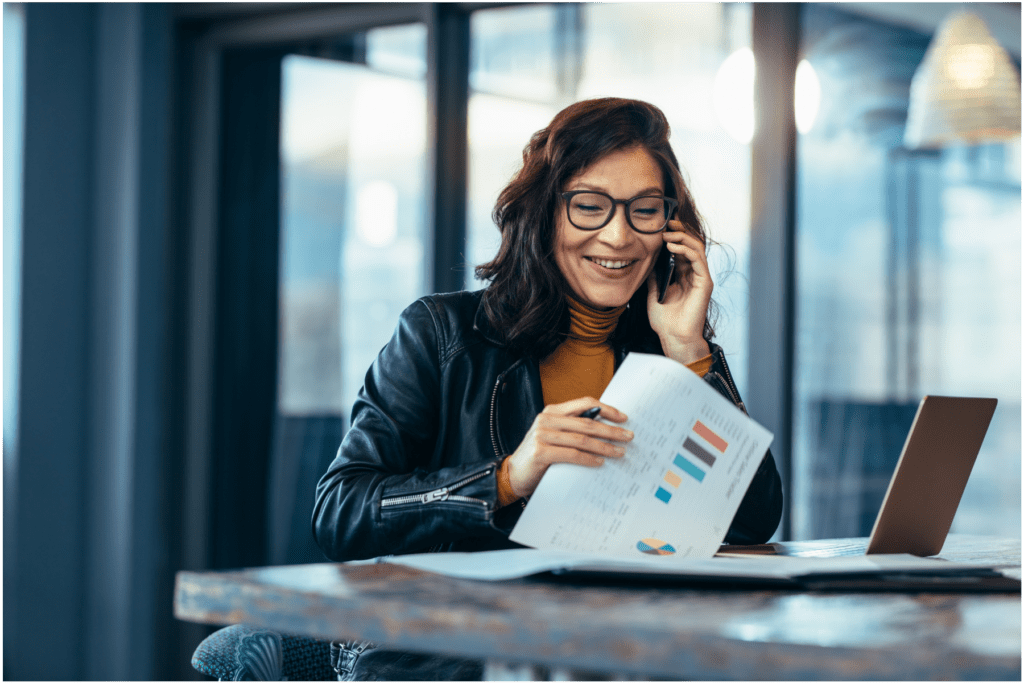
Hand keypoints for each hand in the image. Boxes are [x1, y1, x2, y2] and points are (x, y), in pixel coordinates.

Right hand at [504, 397, 632, 498]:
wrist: (513, 474)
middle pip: (587, 422)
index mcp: (552, 411)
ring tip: (619, 452)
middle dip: (611, 430)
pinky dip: (589, 459)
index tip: (623, 418)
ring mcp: (542, 435)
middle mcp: (546, 420)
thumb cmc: (538, 455)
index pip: (584, 403)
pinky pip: (572, 454)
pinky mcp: (541, 452)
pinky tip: (600, 462)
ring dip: (604, 446)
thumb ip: (573, 429)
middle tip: (628, 436)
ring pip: (582, 439)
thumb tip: (605, 429)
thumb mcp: (555, 436)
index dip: (606, 409)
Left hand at [647, 220, 711, 363]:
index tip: (661, 227)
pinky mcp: (705, 283)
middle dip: (680, 231)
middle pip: (691, 245)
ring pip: (696, 248)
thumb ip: (653, 278)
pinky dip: (686, 250)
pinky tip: (673, 246)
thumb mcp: (653, 294)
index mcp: (683, 276)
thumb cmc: (665, 322)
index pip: (681, 249)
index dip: (673, 236)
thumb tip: (646, 262)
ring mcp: (701, 278)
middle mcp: (694, 275)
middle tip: (667, 222)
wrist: (674, 338)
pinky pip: (698, 260)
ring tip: (668, 232)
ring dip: (683, 237)